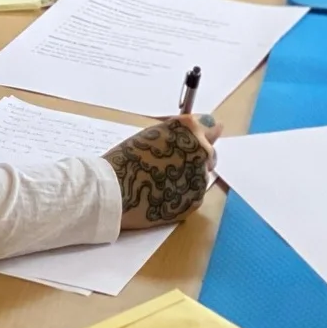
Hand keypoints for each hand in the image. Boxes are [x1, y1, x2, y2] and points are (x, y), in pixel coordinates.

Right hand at [102, 114, 221, 230]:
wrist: (113, 191)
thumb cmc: (126, 158)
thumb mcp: (153, 134)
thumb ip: (181, 132)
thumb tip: (214, 128)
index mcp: (189, 129)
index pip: (209, 126)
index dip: (197, 135)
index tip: (189, 142)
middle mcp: (201, 151)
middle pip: (209, 152)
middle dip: (195, 157)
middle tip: (170, 164)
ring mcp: (200, 178)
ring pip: (201, 175)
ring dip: (188, 176)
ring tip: (160, 182)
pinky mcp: (195, 201)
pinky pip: (195, 194)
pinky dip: (183, 194)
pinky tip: (162, 194)